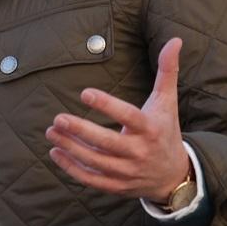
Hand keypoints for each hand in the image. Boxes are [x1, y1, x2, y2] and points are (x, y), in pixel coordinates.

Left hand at [45, 37, 188, 203]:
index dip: (107, 105)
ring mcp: (128, 172)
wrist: (174, 175)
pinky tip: (55, 153)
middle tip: (58, 118)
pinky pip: (92, 180)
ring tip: (51, 131)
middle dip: (81, 131)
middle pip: (107, 143)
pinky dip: (72, 168)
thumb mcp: (167, 102)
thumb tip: (175, 40)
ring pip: (96, 162)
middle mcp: (139, 152)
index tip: (84, 93)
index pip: (128, 117)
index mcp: (151, 129)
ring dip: (70, 148)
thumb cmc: (165, 130)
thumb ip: (167, 71)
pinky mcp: (117, 186)